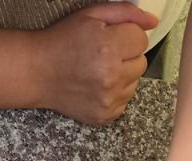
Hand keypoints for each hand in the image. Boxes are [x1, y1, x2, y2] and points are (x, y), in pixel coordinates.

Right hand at [37, 3, 157, 124]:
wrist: (38, 72)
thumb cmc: (63, 40)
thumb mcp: (91, 14)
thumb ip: (125, 13)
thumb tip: (152, 22)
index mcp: (108, 47)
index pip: (141, 40)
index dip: (126, 36)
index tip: (110, 37)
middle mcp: (111, 76)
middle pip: (141, 63)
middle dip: (126, 55)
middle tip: (103, 54)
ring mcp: (108, 100)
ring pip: (135, 83)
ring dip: (122, 75)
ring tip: (99, 70)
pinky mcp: (104, 116)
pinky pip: (125, 102)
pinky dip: (115, 93)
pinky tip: (97, 85)